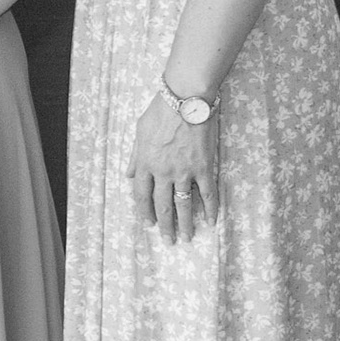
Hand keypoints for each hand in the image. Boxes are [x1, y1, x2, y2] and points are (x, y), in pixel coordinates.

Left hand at [128, 91, 218, 242]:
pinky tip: (211, 222)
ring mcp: (184, 171)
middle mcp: (162, 171)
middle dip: (165, 225)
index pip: (141, 195)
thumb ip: (134, 156)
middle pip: (162, 205)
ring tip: (187, 239)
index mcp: (145, 163)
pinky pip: (208, 193)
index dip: (144, 211)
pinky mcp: (204, 167)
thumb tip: (128, 175)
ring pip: (184, 204)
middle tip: (169, 241)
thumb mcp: (139, 131)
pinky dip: (210, 209)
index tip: (148, 224)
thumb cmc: (160, 111)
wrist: (185, 99)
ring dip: (186, 224)